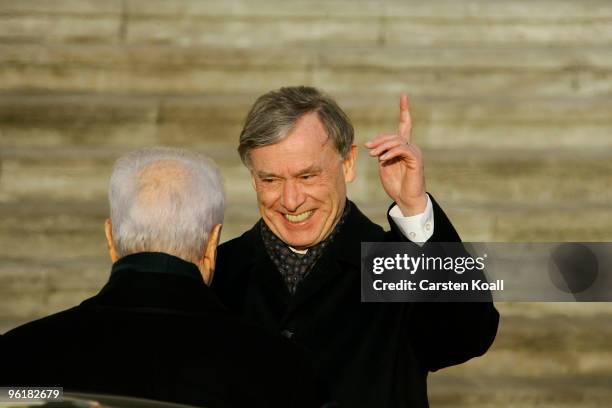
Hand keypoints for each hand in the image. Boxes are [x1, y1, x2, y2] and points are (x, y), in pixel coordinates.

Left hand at [365, 94, 426, 215]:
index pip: (405, 124)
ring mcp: (414, 152)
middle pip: (394, 135)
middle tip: (368, 148)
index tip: (404, 96)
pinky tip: (383, 159)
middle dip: (379, 140)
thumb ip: (381, 152)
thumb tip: (375, 143)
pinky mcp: (416, 160)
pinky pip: (402, 149)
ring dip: (382, 146)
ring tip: (373, 155)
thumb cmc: (395, 184)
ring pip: (397, 141)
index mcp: (403, 147)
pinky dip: (391, 152)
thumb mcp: (384, 165)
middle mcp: (411, 147)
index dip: (405, 110)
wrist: (405, 199)